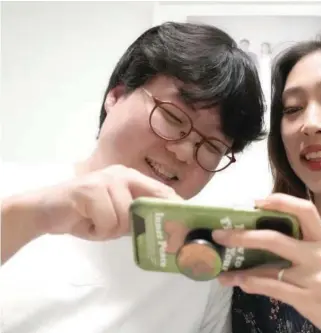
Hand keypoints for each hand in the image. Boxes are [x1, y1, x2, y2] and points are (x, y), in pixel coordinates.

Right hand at [36, 164, 181, 239]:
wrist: (44, 211)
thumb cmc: (85, 215)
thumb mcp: (116, 216)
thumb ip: (137, 217)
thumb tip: (164, 229)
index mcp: (131, 178)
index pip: (162, 191)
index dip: (175, 207)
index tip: (184, 223)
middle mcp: (122, 174)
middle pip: (148, 203)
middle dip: (140, 223)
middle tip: (121, 231)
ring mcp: (106, 180)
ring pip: (126, 217)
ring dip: (110, 230)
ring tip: (95, 224)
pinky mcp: (90, 190)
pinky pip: (108, 221)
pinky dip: (98, 231)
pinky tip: (86, 223)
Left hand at [212, 193, 320, 332]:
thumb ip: (302, 248)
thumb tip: (262, 238)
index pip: (305, 210)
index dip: (280, 201)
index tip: (255, 201)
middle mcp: (319, 256)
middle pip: (277, 238)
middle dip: (244, 235)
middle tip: (221, 233)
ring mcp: (314, 278)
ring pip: (269, 266)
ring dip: (239, 267)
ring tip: (219, 267)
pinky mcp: (308, 300)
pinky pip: (273, 288)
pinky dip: (251, 283)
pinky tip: (238, 282)